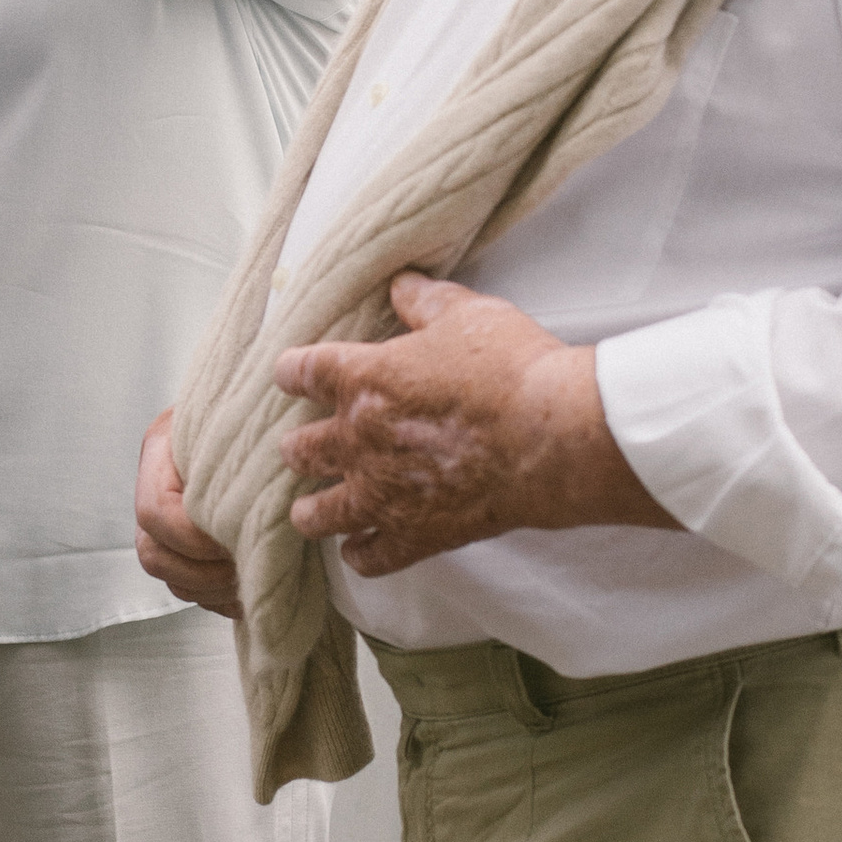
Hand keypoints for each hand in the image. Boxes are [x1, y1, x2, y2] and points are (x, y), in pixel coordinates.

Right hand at [134, 409, 241, 618]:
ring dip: (213, 589)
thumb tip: (273, 493)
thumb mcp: (250, 412)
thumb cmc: (257, 404)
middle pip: (152, 552)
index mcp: (161, 447)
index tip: (235, 540)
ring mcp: (165, 521)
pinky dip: (219, 597)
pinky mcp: (184, 546)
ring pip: (169, 576)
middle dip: (203, 572)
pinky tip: (252, 589)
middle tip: (249, 567)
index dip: (192, 537)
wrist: (260, 405)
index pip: (155, 511)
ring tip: (255, 579)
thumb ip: (248, 446)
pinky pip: (188, 588)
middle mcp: (153, 486)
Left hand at [275, 273, 676, 575]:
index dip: (292, 371)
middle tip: (301, 447)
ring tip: (310, 509)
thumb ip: (425, 301)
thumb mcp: (467, 315)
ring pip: (318, 513)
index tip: (290, 374)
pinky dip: (360, 555)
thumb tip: (401, 284)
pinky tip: (359, 550)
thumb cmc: (512, 370)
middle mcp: (358, 441)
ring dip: (311, 510)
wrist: (552, 438)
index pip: (302, 372)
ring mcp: (381, 495)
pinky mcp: (415, 535)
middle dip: (297, 447)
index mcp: (362, 380)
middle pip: (299, 449)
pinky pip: (369, 558)